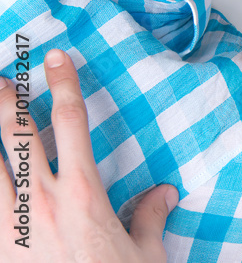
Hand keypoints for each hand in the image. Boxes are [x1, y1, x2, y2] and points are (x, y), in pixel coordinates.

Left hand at [0, 49, 175, 261]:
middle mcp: (41, 199)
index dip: (61, 83)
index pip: (69, 120)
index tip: (55, 59)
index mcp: (83, 191)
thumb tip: (165, 195)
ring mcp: (10, 223)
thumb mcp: (145, 254)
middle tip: (1, 76)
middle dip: (4, 97)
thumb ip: (151, 218)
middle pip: (15, 133)